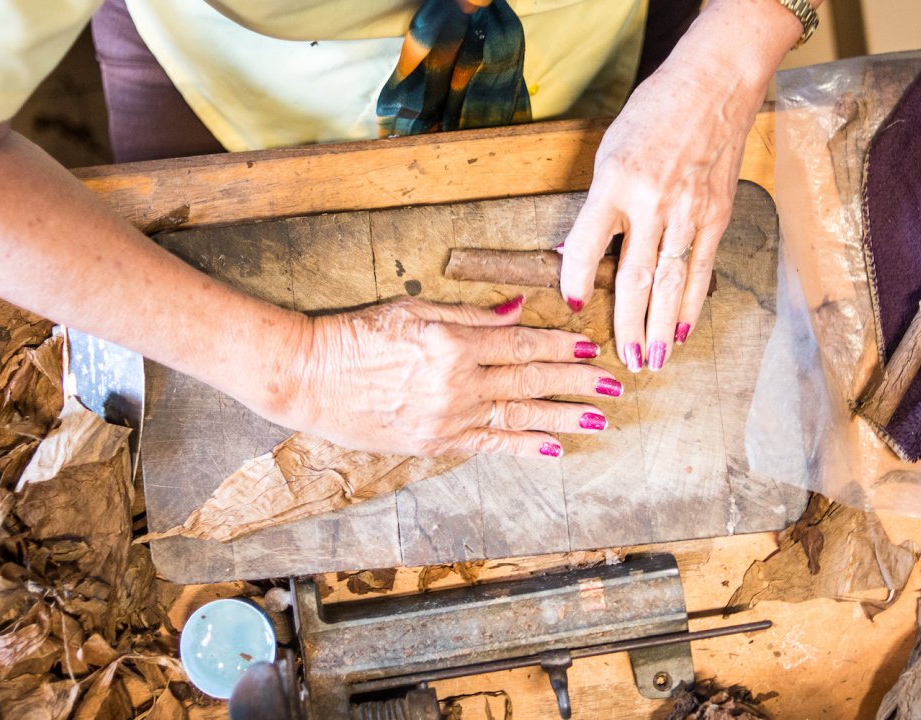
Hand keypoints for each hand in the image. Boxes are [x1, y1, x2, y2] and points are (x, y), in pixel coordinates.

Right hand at [279, 296, 621, 457]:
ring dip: (564, 415)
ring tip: (601, 417)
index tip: (591, 346)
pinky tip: (556, 445)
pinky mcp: (434, 442)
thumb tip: (517, 311)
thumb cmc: (354, 336)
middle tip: (614, 383)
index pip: (523, 343)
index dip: (561, 345)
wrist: (307, 376)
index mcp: (454, 343)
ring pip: (519, 415)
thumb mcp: (413, 309)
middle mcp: (458, 382)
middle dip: (577, 380)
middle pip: (531, 379)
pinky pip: (490, 445)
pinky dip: (525, 446)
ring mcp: (448, 417)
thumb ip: (470, 314)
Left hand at [558, 5, 772, 371]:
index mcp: (615, 183)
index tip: (572, 305)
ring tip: (650, 359)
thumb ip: (597, 206)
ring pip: (669, 284)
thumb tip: (577, 253)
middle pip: (633, 280)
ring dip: (659, 329)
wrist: (714, 85)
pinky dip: (690, 305)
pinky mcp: (716, 215)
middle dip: (626, 326)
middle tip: (622, 360)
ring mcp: (688, 212)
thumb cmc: (653, 115)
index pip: (586, 246)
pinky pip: (700, 270)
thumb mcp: (609, 153)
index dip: (575, 280)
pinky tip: (681, 331)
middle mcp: (652, 203)